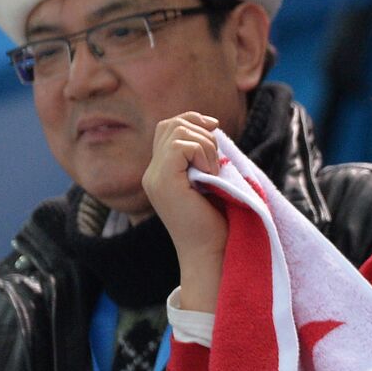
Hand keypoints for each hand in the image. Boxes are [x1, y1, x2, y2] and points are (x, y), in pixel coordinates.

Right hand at [142, 112, 227, 312]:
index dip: (193, 120)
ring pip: (177, 132)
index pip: (168, 127)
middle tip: (216, 160)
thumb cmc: (219, 219)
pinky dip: (203, 154)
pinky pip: (181, 147)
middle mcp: (152, 174)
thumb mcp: (211, 177)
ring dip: (206, 146)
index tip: (216, 128)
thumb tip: (211, 125)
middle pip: (171, 125)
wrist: (214, 250)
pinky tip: (211, 176)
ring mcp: (154, 178)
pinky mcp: (163, 183)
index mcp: (161, 172)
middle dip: (201, 131)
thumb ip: (204, 154)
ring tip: (214, 172)